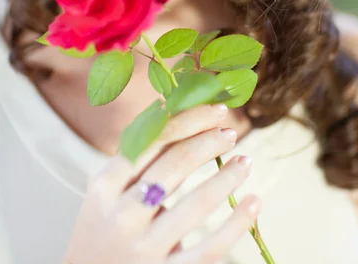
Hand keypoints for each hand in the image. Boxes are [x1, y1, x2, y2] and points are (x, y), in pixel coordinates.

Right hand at [62, 103, 261, 263]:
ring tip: (245, 161)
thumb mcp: (107, 193)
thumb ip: (138, 159)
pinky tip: (253, 202)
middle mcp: (122, 214)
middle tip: (231, 133)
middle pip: (176, 165)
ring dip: (227, 176)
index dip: (191, 119)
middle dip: (209, 142)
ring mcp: (144, 248)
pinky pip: (210, 247)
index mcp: (104, 185)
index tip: (217, 110)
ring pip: (197, 202)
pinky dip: (236, 222)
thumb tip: (178, 112)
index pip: (154, 140)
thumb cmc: (103, 231)